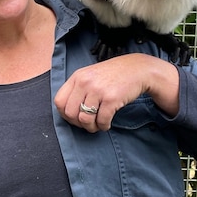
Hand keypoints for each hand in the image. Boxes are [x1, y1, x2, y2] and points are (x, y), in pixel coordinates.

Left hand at [54, 54, 179, 132]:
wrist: (137, 69)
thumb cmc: (113, 75)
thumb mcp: (90, 76)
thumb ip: (78, 89)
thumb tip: (68, 113)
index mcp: (77, 77)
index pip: (59, 102)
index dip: (65, 115)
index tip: (75, 118)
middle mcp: (85, 82)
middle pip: (70, 113)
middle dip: (78, 124)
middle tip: (88, 124)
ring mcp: (98, 90)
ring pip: (84, 119)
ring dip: (92, 127)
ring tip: (98, 124)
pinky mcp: (111, 98)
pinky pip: (102, 120)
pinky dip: (104, 126)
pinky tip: (107, 123)